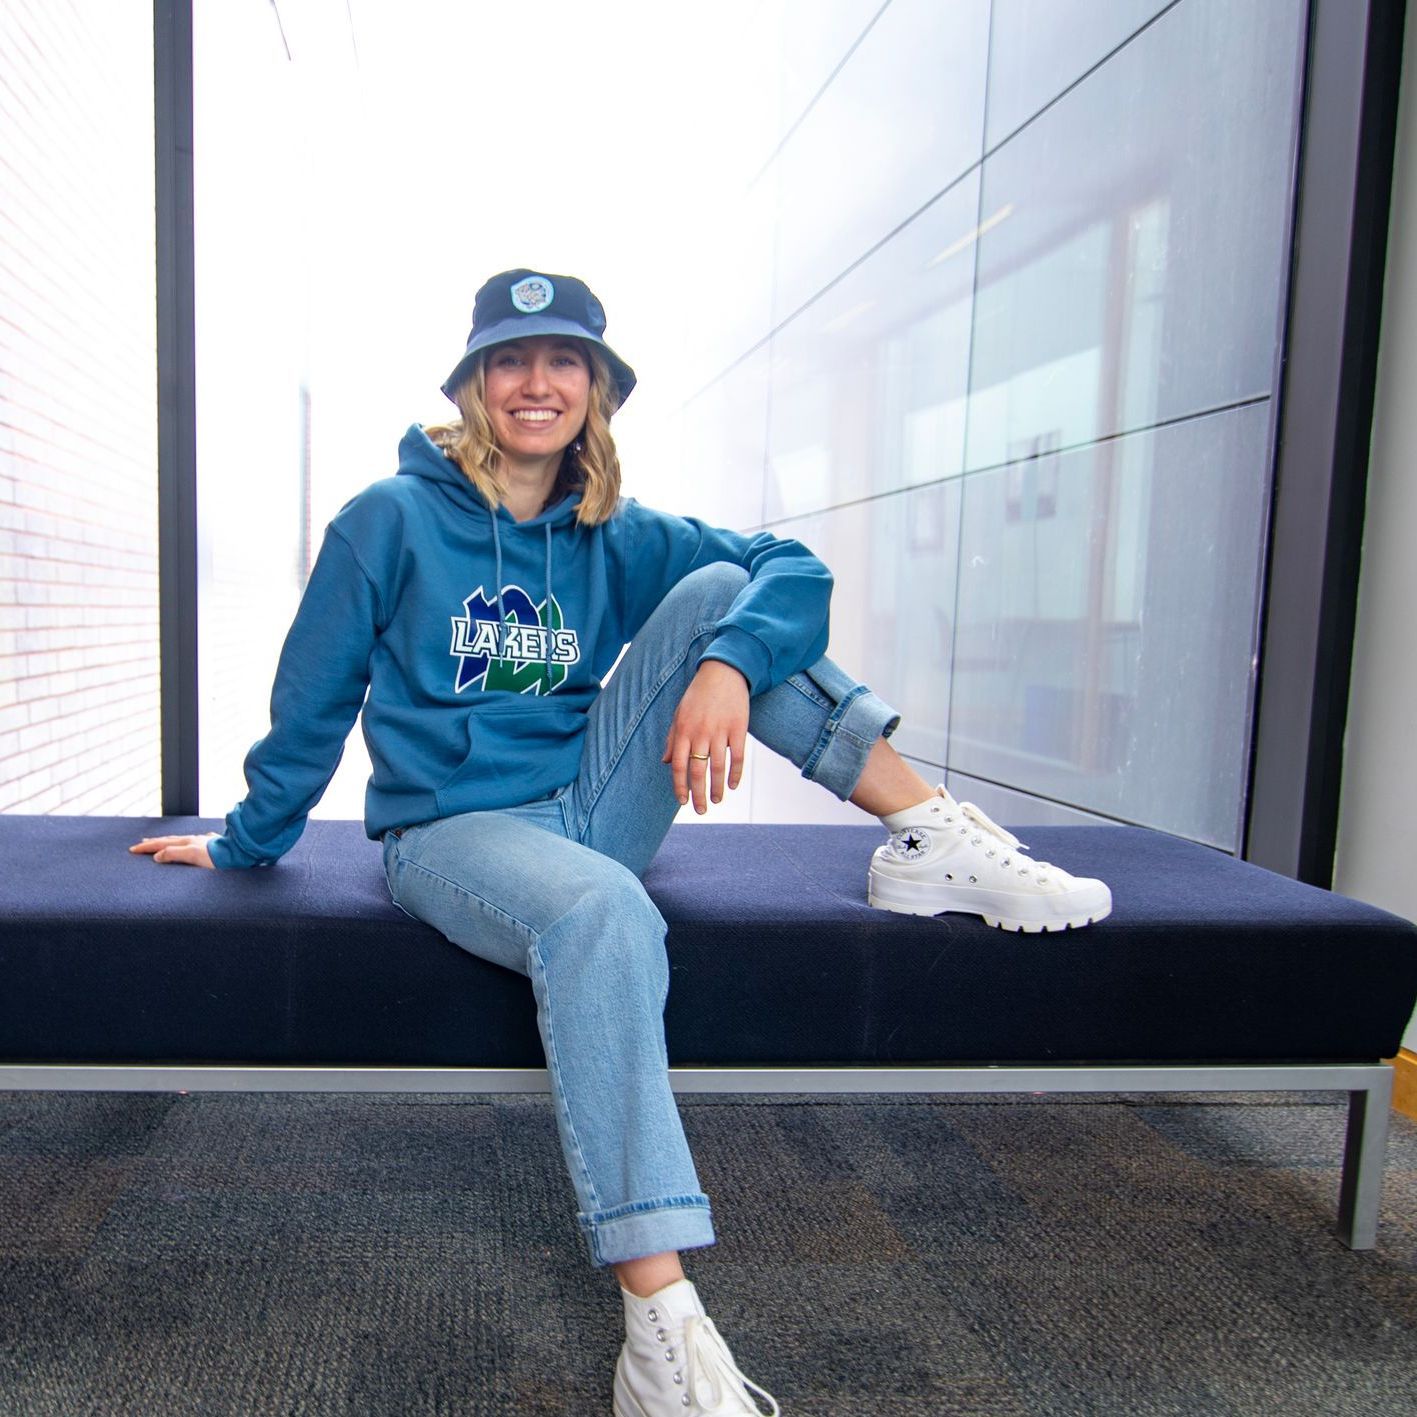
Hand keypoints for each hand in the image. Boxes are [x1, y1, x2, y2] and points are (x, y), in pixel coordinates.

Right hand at [129, 833, 219, 867]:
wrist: (241, 854)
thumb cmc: (219, 857)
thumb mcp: (193, 855)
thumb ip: (174, 854)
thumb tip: (157, 855)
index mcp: (188, 842)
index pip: (162, 844)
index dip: (147, 847)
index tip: (133, 849)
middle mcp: (195, 840)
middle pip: (171, 840)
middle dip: (155, 842)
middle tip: (142, 843)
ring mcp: (205, 843)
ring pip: (183, 841)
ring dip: (170, 843)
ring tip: (162, 843)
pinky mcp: (214, 847)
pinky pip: (195, 845)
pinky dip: (186, 846)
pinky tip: (190, 844)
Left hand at [662, 660, 749, 813]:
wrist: (723, 672)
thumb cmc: (698, 695)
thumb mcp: (679, 714)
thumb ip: (673, 739)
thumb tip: (667, 763)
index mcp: (683, 731)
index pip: (679, 766)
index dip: (680, 786)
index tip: (682, 801)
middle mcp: (700, 733)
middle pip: (698, 771)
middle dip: (698, 794)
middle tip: (701, 810)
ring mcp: (721, 731)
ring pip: (718, 767)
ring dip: (717, 788)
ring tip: (717, 800)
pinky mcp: (739, 728)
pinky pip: (738, 756)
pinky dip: (736, 773)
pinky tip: (733, 785)